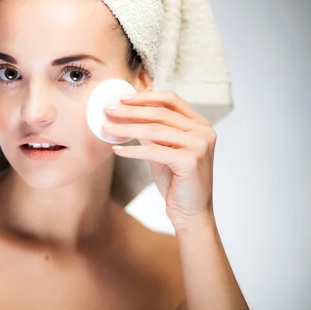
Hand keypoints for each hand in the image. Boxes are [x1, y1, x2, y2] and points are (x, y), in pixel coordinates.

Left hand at [102, 91, 216, 229]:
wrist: (191, 212)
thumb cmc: (177, 181)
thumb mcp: (163, 149)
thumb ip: (152, 131)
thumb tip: (126, 112)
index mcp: (200, 124)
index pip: (171, 100)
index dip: (145, 97)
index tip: (121, 98)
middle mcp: (203, 131)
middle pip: (160, 113)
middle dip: (130, 110)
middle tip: (108, 110)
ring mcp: (199, 145)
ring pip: (155, 130)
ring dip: (127, 128)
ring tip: (107, 128)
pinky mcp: (190, 160)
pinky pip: (153, 150)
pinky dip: (132, 150)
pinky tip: (117, 149)